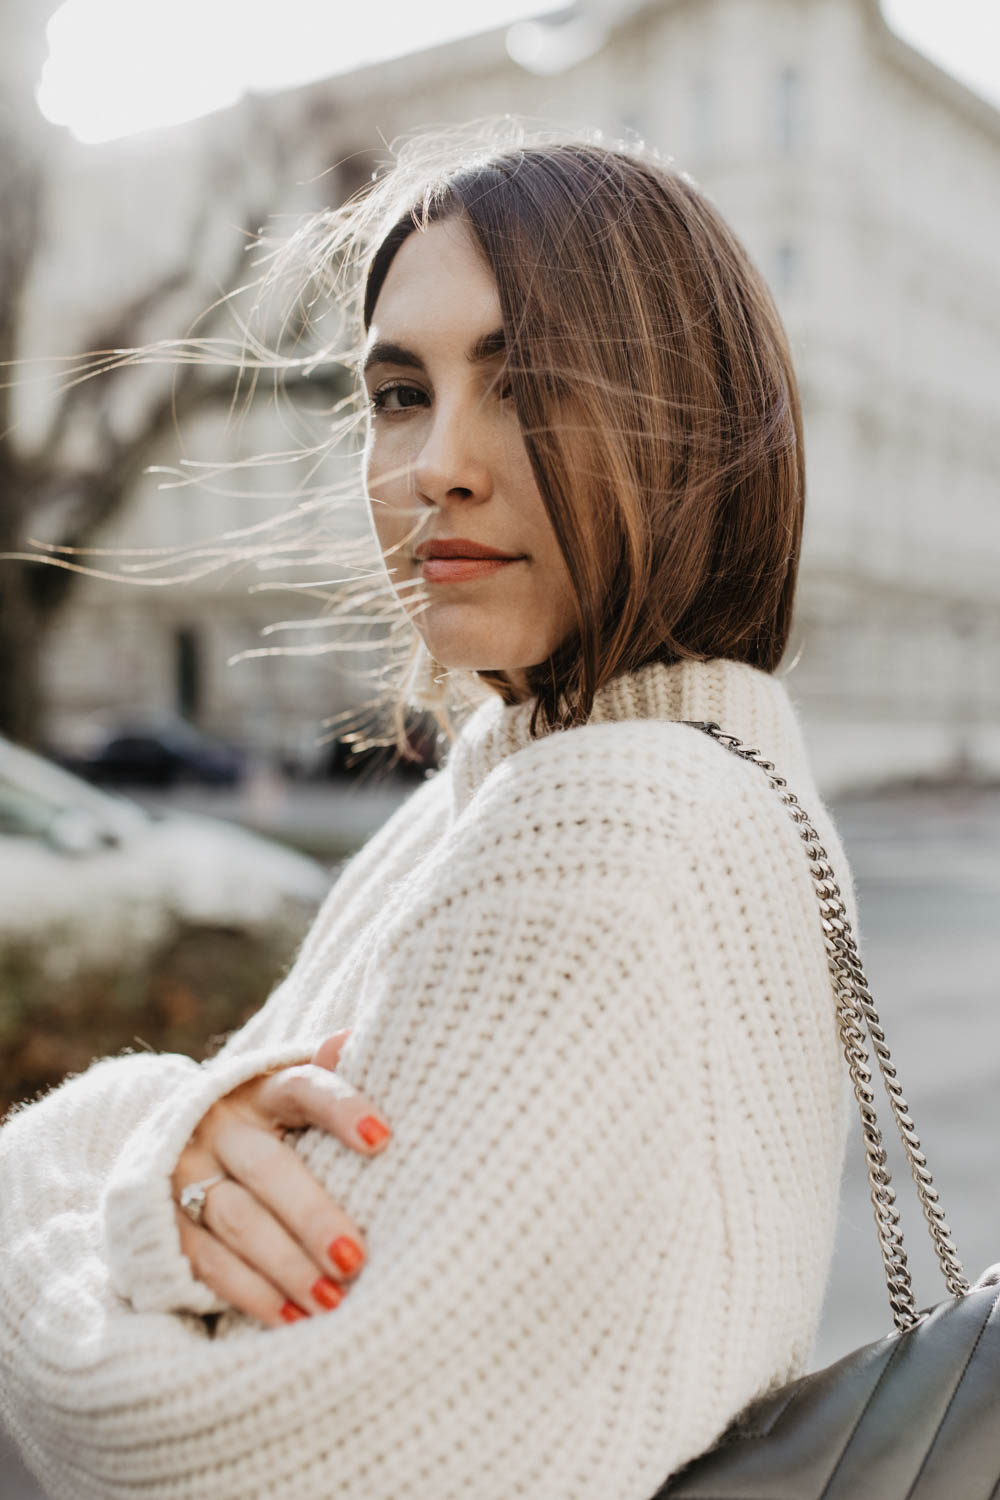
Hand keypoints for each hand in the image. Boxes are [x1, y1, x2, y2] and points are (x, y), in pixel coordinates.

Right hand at [172, 1029, 390, 1326]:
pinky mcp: (164, 1222)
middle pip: (268, 1168)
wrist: (173, 1142)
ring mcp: (185, 1174)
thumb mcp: (290, 1088)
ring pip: (237, 1221)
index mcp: (260, 1087)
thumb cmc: (268, 1119)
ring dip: (287, 1265)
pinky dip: (252, 1293)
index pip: (304, 1088)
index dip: (342, 1109)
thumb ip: (325, 1072)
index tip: (384, 1141)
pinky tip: (292, 1318)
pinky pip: (209, 1262)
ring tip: (333, 1301)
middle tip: (357, 1258)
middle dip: (313, 1216)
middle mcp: (219, 1126)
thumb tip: (353, 1038)